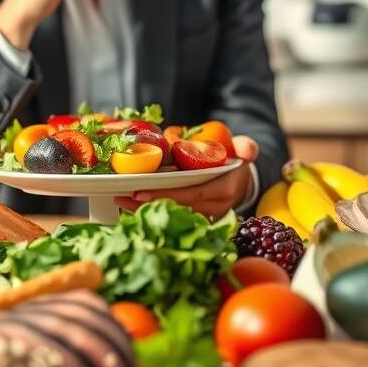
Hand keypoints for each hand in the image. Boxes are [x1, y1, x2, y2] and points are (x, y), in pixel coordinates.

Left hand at [115, 136, 259, 219]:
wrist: (241, 179)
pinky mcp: (195, 219)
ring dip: (145, 211)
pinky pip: (171, 218)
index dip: (166, 195)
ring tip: (120, 201)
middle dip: (147, 205)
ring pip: (171, 217)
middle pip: (176, 209)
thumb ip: (246, 147)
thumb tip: (248, 150)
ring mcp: (204, 216)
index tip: (140, 192)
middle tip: (121, 197)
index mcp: (223, 191)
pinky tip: (130, 207)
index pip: (190, 195)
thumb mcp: (242, 150)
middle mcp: (213, 209)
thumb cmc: (236, 161)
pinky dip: (152, 213)